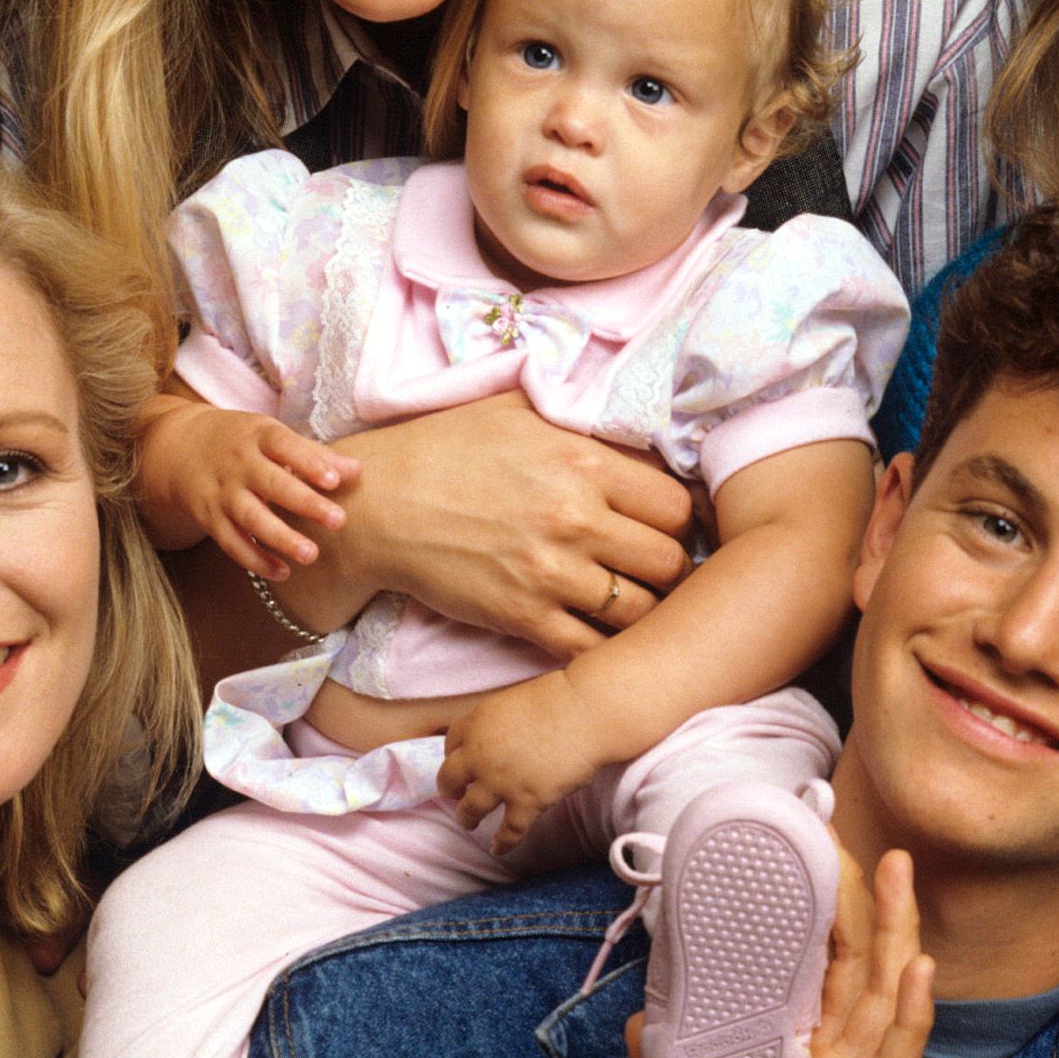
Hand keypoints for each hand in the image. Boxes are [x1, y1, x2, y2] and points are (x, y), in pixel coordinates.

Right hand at [136, 396, 352, 579]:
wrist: (177, 449)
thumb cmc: (241, 442)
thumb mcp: (271, 435)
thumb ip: (314, 453)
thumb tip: (358, 470)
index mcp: (258, 436)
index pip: (286, 446)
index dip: (309, 463)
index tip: (334, 481)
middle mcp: (239, 464)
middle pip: (272, 485)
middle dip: (305, 503)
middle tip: (339, 521)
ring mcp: (223, 493)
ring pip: (251, 518)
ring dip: (280, 538)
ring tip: (311, 555)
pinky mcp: (210, 519)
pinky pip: (232, 543)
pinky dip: (255, 560)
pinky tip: (283, 572)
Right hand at [326, 393, 691, 657]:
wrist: (380, 505)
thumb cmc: (448, 449)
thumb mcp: (519, 410)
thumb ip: (584, 419)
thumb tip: (643, 427)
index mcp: (583, 462)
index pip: (676, 504)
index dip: (678, 519)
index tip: (665, 527)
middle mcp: (575, 519)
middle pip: (670, 561)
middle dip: (670, 569)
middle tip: (656, 571)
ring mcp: (550, 573)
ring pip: (641, 611)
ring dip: (645, 612)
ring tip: (634, 602)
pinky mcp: (522, 617)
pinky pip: (591, 648)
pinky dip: (603, 646)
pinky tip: (597, 632)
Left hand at [436, 673, 613, 848]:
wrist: (587, 712)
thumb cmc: (559, 699)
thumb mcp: (513, 701)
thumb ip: (497, 723)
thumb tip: (498, 740)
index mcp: (477, 724)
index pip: (450, 744)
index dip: (453, 757)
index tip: (460, 765)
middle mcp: (480, 755)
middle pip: (449, 778)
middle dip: (450, 789)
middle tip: (454, 795)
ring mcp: (501, 782)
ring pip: (471, 809)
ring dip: (467, 817)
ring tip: (469, 822)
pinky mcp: (527, 802)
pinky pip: (509, 831)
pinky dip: (502, 842)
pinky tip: (498, 848)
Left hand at [629, 847, 934, 1057]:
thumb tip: (639, 1024)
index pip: (818, 976)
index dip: (818, 919)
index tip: (806, 860)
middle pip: (858, 966)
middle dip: (860, 901)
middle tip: (849, 835)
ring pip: (884, 994)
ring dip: (895, 930)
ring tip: (896, 870)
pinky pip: (890, 1056)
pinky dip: (908, 1009)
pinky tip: (918, 967)